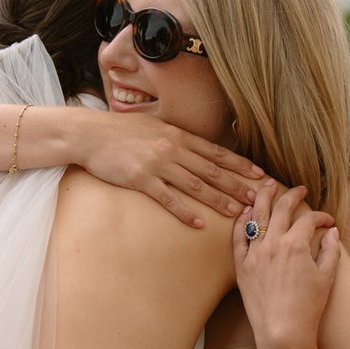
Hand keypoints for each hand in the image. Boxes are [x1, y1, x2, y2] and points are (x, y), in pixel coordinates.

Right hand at [79, 112, 262, 226]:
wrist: (91, 134)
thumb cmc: (121, 130)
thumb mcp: (154, 125)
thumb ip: (176, 136)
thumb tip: (196, 148)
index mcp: (178, 135)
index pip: (216, 152)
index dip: (240, 164)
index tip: (258, 174)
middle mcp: (172, 149)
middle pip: (212, 170)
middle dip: (237, 185)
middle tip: (257, 198)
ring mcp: (157, 165)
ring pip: (195, 185)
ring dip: (218, 200)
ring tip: (236, 213)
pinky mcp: (141, 180)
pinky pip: (168, 199)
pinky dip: (186, 212)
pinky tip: (199, 223)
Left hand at [233, 180, 338, 348]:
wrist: (283, 333)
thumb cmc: (308, 308)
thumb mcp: (327, 277)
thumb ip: (330, 250)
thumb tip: (332, 232)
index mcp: (296, 245)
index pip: (308, 219)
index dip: (321, 217)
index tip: (327, 221)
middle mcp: (273, 244)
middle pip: (280, 208)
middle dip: (292, 195)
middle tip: (298, 189)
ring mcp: (254, 254)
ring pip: (255, 215)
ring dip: (262, 197)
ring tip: (266, 185)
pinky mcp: (241, 266)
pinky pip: (238, 236)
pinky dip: (241, 221)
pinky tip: (245, 211)